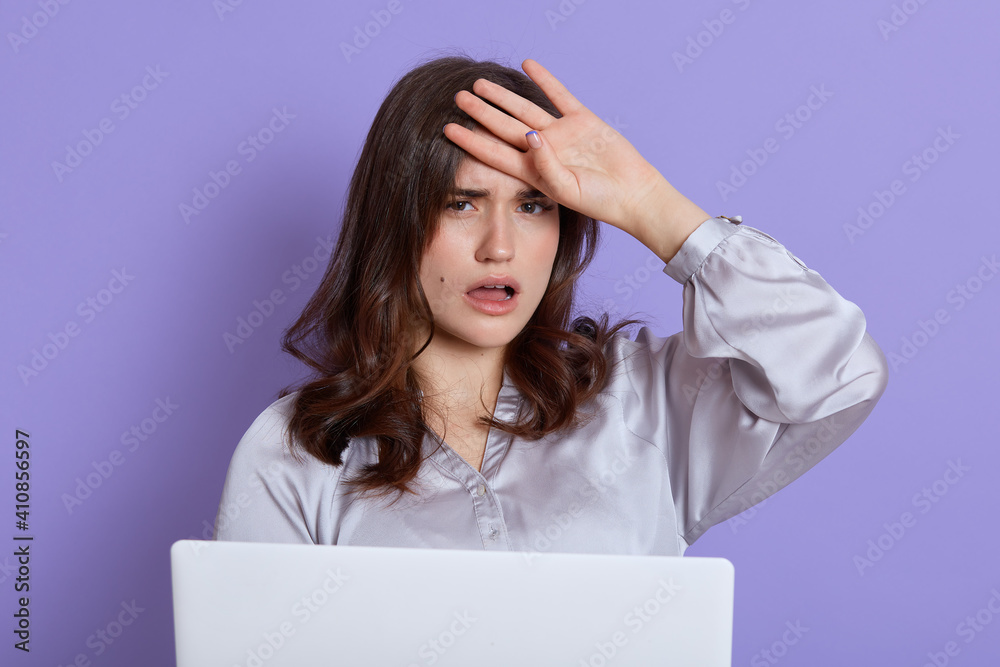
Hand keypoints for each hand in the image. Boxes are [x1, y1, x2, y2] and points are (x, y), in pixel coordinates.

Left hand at [442, 59, 708, 254]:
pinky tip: (527, 65)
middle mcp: (543, 151)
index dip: (471, 141)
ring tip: (480, 83)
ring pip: (525, 109)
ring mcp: (562, 134)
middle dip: (480, 113)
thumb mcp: (568, 190)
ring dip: (503, 96)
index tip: (448, 129)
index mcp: (533, 172)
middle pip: (503, 128)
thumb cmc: (601, 202)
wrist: (634, 195)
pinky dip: (544, 79)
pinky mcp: (583, 121)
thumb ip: (546, 166)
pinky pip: (559, 95)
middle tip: (457, 98)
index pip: (494, 153)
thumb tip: (529, 135)